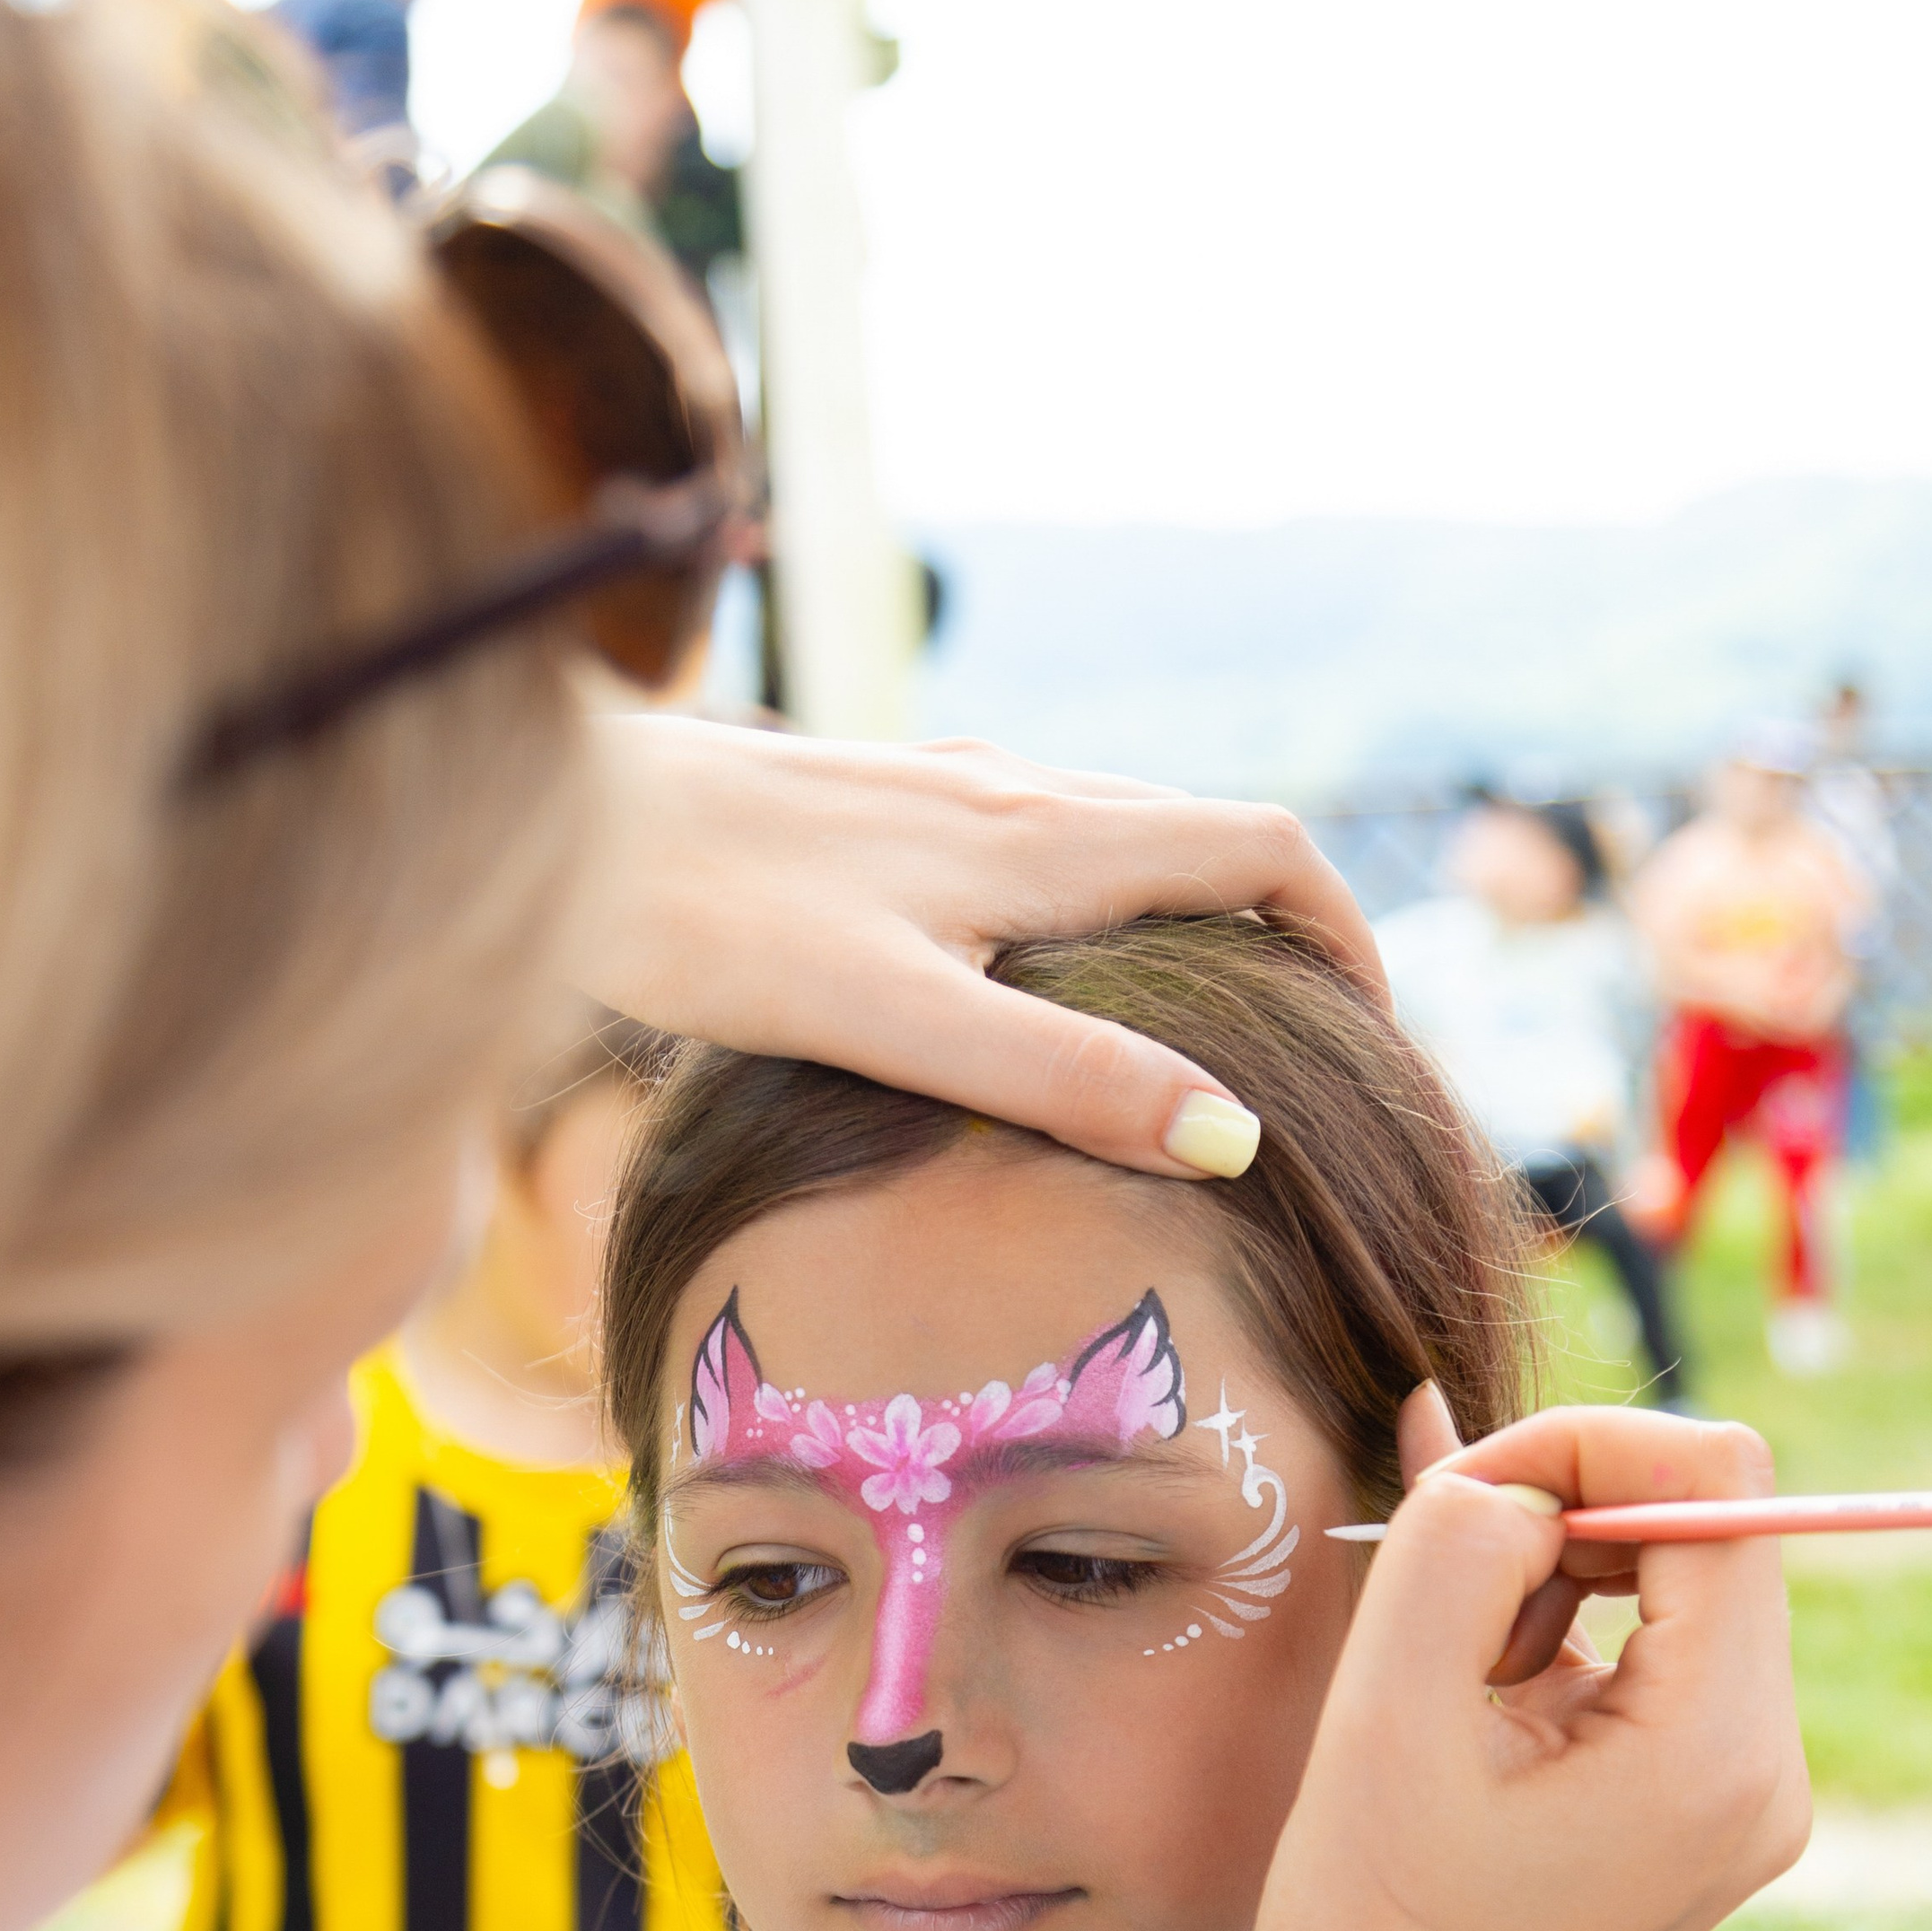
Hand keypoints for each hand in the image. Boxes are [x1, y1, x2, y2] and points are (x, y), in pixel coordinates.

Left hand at [574, 719, 1386, 1178]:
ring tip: (1185, 1033)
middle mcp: (1010, 793)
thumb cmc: (708, 923)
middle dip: (1281, 937)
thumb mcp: (901, 1021)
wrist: (552, 816)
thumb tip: (1236, 1139)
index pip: (1266, 855)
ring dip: (1181, 921)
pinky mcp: (870, 806)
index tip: (1379, 1035)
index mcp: (1044, 842)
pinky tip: (1020, 984)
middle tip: (1308, 1051)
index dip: (1348, 939)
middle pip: (1203, 842)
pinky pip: (1024, 845)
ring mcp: (938, 791)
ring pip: (1112, 842)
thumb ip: (1065, 1081)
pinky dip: (1082, 910)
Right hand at [1244, 1395, 1808, 1930]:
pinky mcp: (1700, 1813)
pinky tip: (1474, 1725)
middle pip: (1700, 1525)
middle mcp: (1767, 1769)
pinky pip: (1649, 1660)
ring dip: (1546, 1591)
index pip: (1712, 1481)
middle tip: (1438, 1613)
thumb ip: (1456, 1546)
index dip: (1581, 1445)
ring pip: (1667, 1585)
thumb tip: (1515, 1480)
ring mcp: (1744, 1797)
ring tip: (1452, 1696)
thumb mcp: (1387, 1714)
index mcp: (1719, 1746)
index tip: (1463, 1505)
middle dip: (1559, 1525)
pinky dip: (1554, 1648)